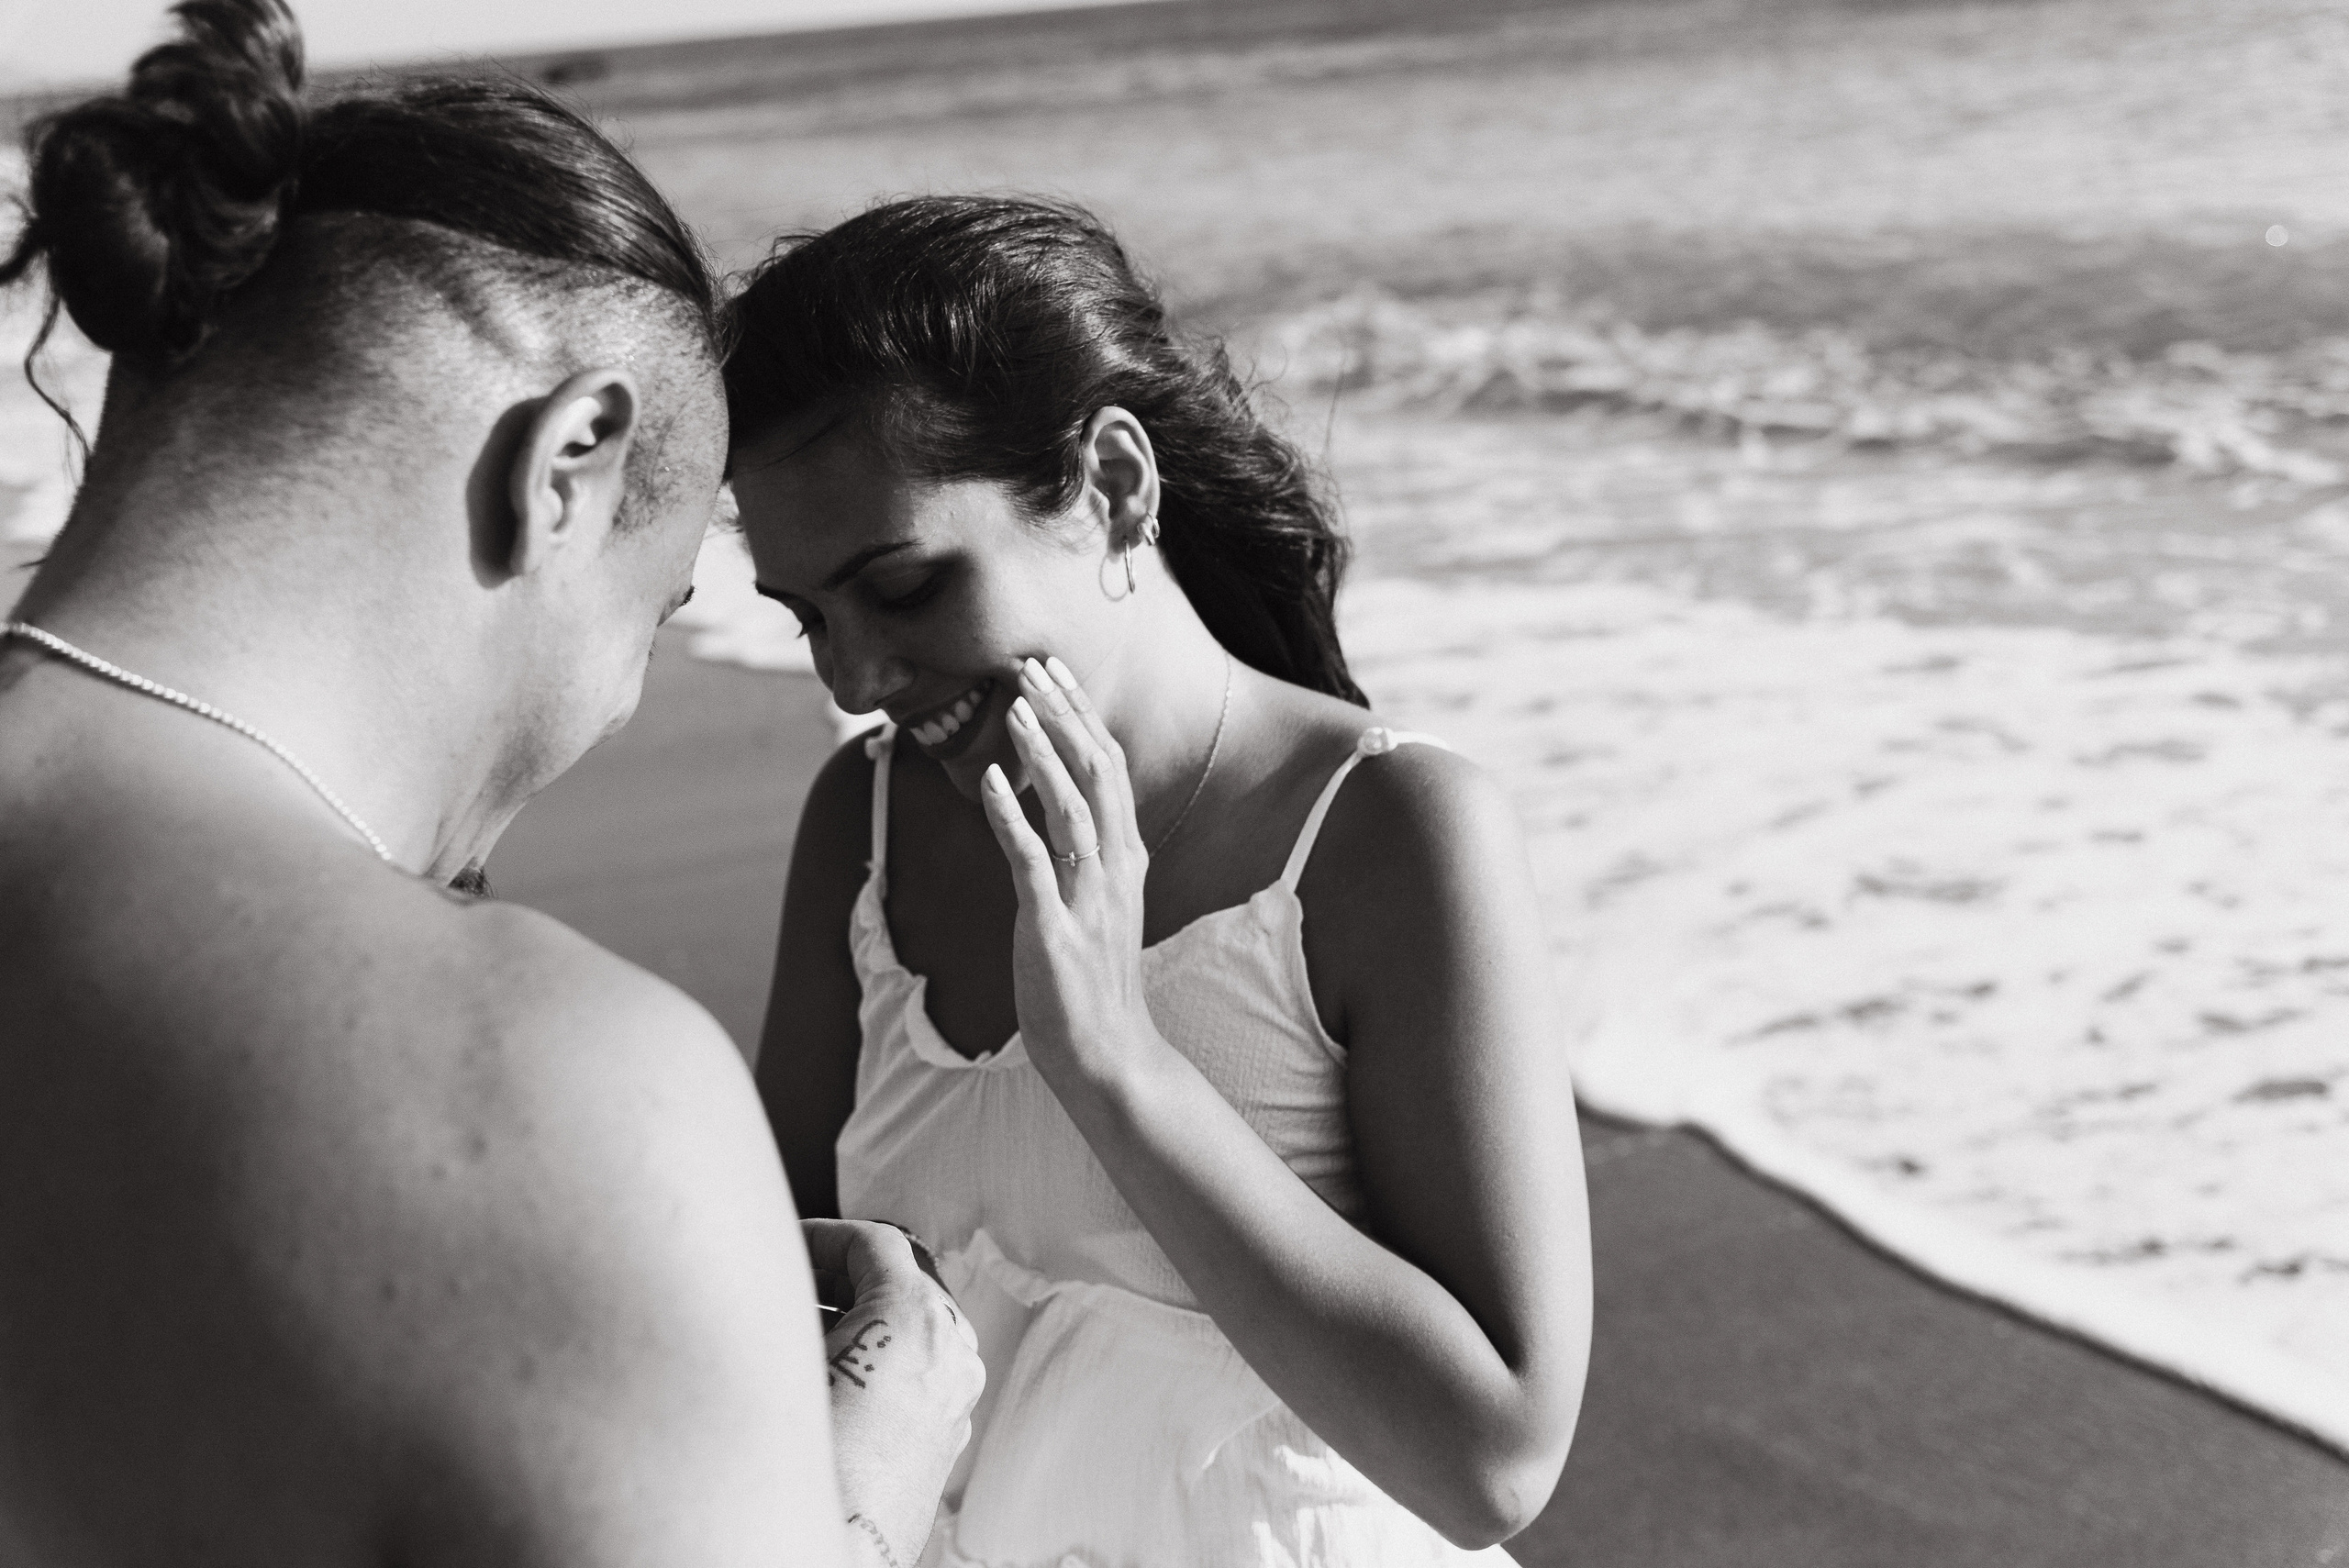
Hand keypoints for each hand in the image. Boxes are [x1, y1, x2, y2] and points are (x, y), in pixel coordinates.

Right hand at [804, 1219, 982, 1565]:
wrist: (836, 1553)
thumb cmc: (814, 1471)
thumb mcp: (786, 1365)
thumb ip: (785, 1308)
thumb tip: (769, 1286)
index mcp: (918, 1322)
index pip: (874, 1243)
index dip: (822, 1236)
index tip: (790, 1245)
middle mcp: (950, 1355)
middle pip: (898, 1283)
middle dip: (839, 1278)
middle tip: (788, 1287)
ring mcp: (953, 1399)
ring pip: (910, 1329)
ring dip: (859, 1320)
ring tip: (801, 1337)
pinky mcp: (945, 1437)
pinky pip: (916, 1373)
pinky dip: (879, 1360)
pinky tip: (828, 1381)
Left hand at [979, 656, 1156, 1087]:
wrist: (1107, 1053)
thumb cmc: (1091, 980)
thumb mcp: (1091, 902)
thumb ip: (1075, 853)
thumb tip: (1042, 804)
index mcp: (1125, 857)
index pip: (1109, 767)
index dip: (1082, 715)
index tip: (1053, 672)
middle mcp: (1115, 868)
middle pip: (1099, 771)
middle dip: (1068, 714)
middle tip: (1033, 667)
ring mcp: (1089, 898)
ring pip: (1072, 807)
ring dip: (1045, 753)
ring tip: (1017, 708)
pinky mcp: (1055, 930)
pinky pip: (1032, 861)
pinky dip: (1012, 816)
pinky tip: (991, 780)